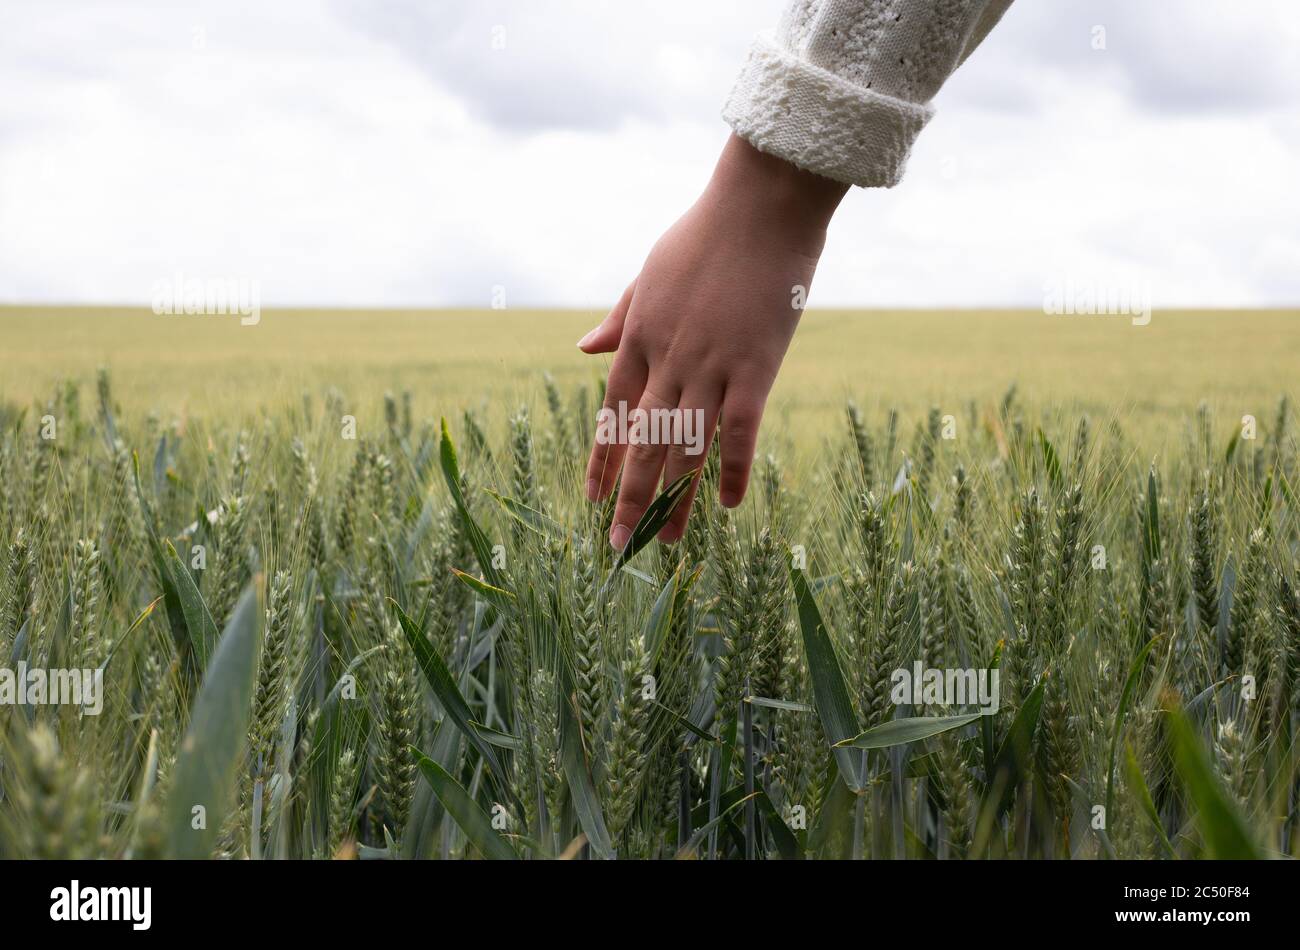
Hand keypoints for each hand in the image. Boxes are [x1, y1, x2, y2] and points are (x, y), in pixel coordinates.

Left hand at [579, 134, 847, 546]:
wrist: (762, 203)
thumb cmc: (706, 233)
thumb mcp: (648, 273)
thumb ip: (619, 317)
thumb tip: (582, 350)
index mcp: (639, 337)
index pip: (613, 413)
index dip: (602, 459)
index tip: (591, 497)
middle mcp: (668, 358)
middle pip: (644, 442)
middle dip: (629, 497)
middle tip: (619, 543)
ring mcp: (711, 365)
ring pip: (686, 446)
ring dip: (675, 498)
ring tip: (668, 542)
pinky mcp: (755, 365)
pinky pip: (740, 430)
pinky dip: (731, 469)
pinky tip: (726, 505)